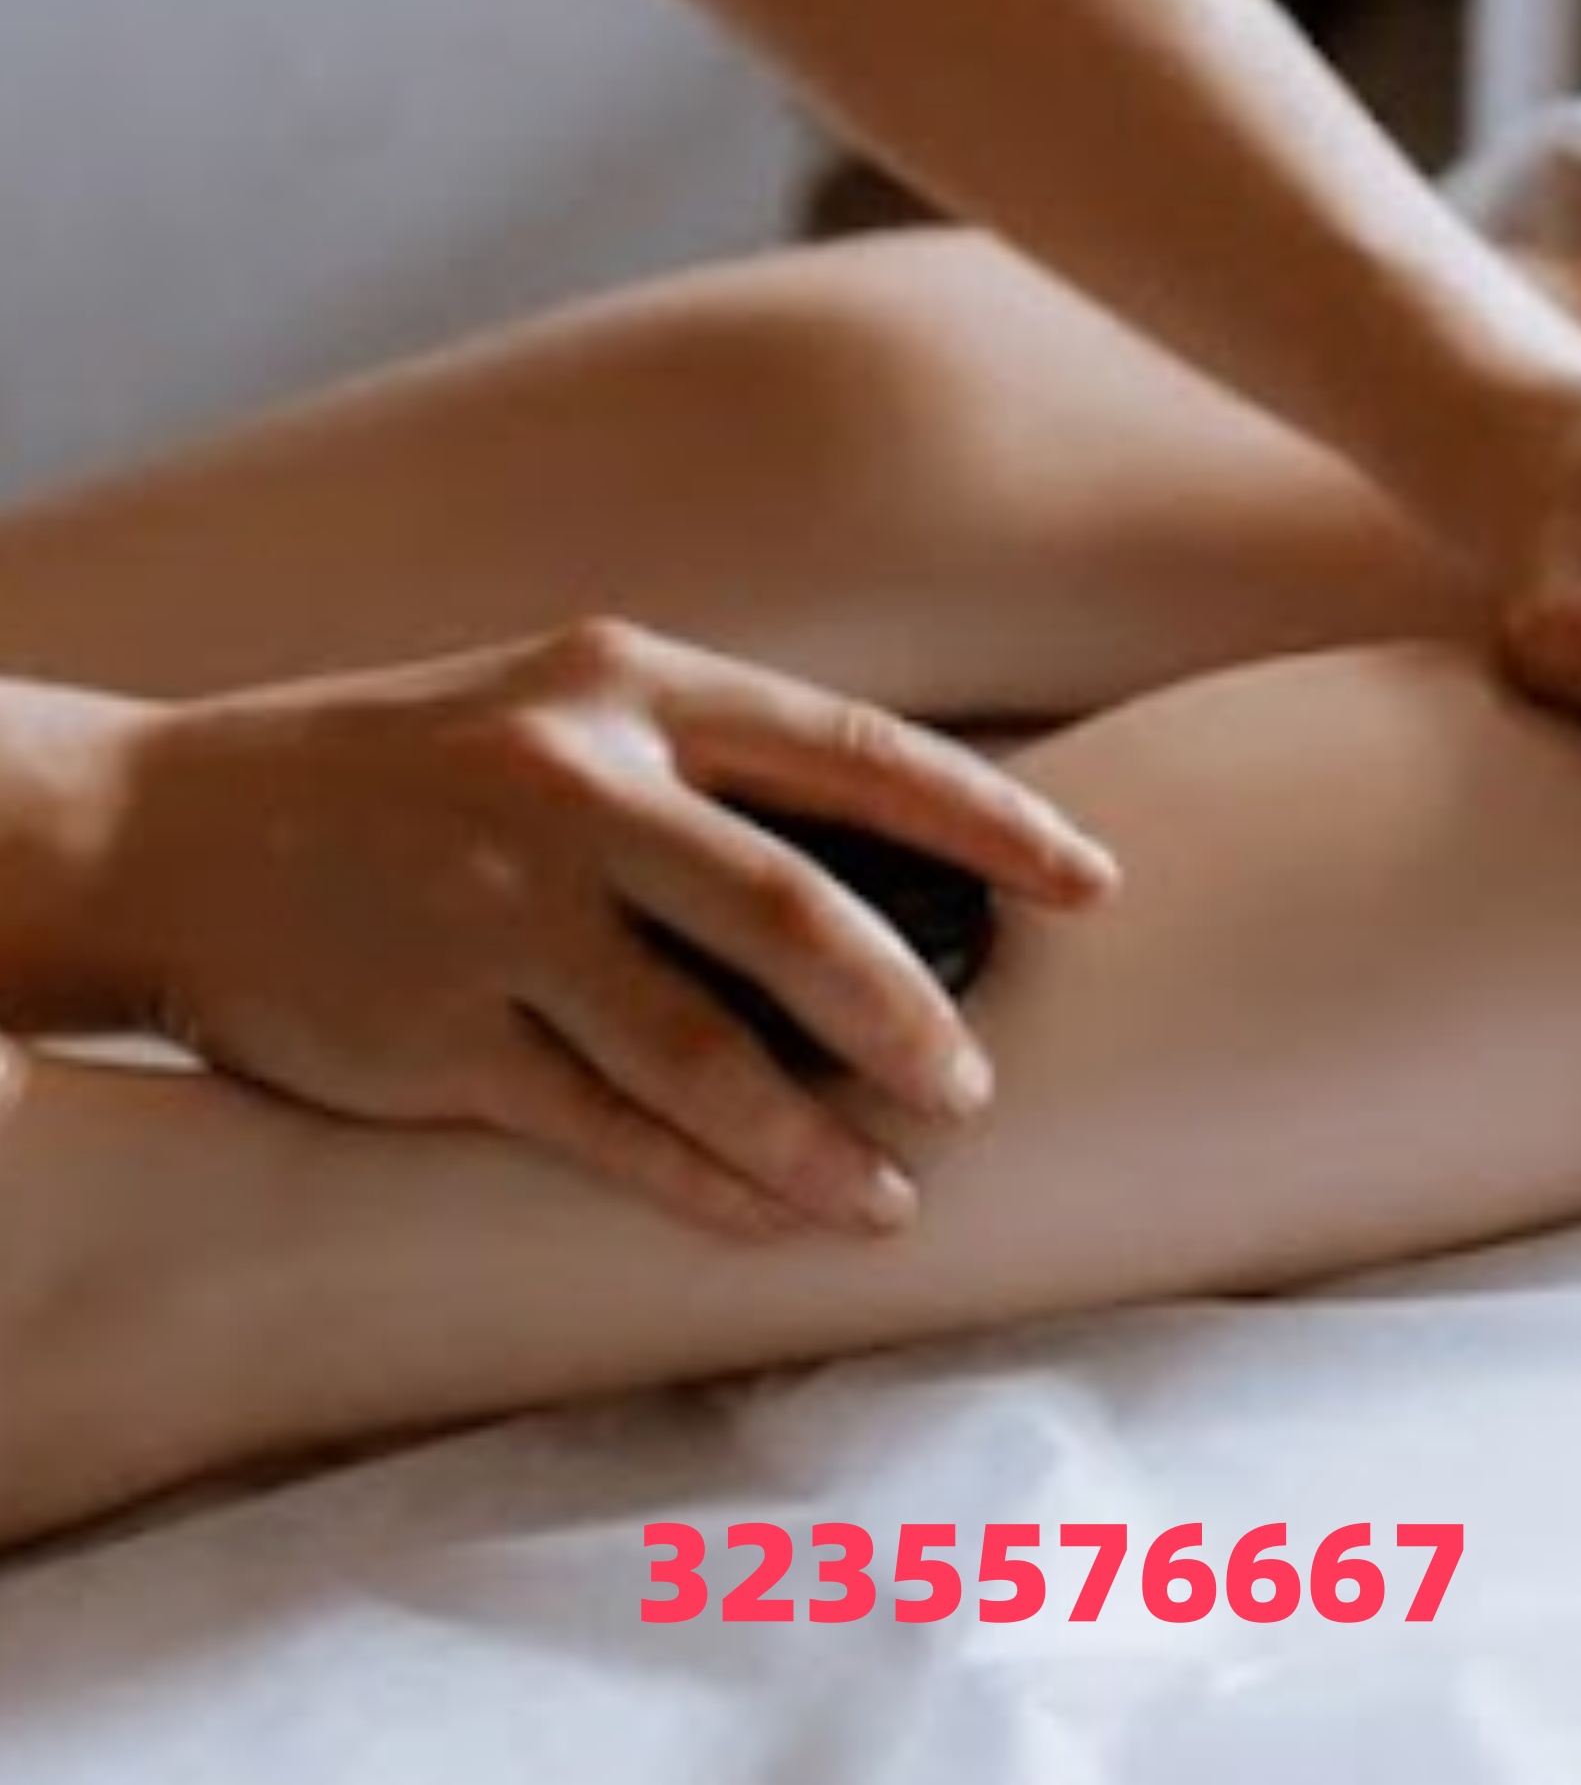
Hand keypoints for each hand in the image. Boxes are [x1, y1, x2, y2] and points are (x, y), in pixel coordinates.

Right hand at [76, 620, 1119, 1235]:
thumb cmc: (416, 766)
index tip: (1090, 882)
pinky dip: (702, 1181)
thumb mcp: (563, 706)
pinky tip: (773, 1213)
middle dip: (908, 1008)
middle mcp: (571, 791)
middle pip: (790, 910)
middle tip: (979, 1082)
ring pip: (698, 1049)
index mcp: (628, 688)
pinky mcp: (434, 1038)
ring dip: (814, 1133)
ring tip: (892, 1193)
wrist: (168, 829)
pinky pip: (600, 1128)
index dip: (989, 823)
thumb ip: (714, 768)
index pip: (850, 752)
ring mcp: (496, 917)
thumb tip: (901, 860)